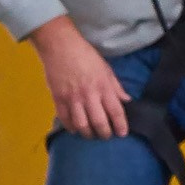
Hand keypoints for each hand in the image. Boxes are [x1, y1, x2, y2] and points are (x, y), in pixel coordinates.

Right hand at [30, 17, 129, 137]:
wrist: (61, 47)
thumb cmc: (86, 56)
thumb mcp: (106, 69)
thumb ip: (116, 87)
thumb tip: (126, 101)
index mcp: (104, 87)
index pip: (116, 111)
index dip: (121, 125)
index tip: (122, 134)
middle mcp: (89, 95)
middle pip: (99, 122)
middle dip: (104, 133)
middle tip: (106, 136)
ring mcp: (72, 98)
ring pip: (81, 124)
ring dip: (87, 133)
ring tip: (91, 135)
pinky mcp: (58, 99)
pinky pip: (65, 119)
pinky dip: (71, 127)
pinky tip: (75, 129)